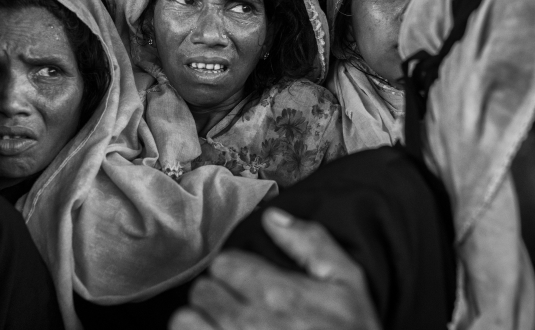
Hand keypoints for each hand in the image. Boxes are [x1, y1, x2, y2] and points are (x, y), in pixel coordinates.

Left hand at [170, 208, 380, 329]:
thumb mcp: (348, 283)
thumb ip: (311, 244)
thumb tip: (273, 216)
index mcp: (278, 295)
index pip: (225, 263)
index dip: (236, 270)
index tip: (248, 281)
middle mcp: (249, 324)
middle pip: (203, 290)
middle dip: (219, 293)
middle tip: (237, 304)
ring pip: (186, 320)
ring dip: (201, 320)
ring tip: (221, 324)